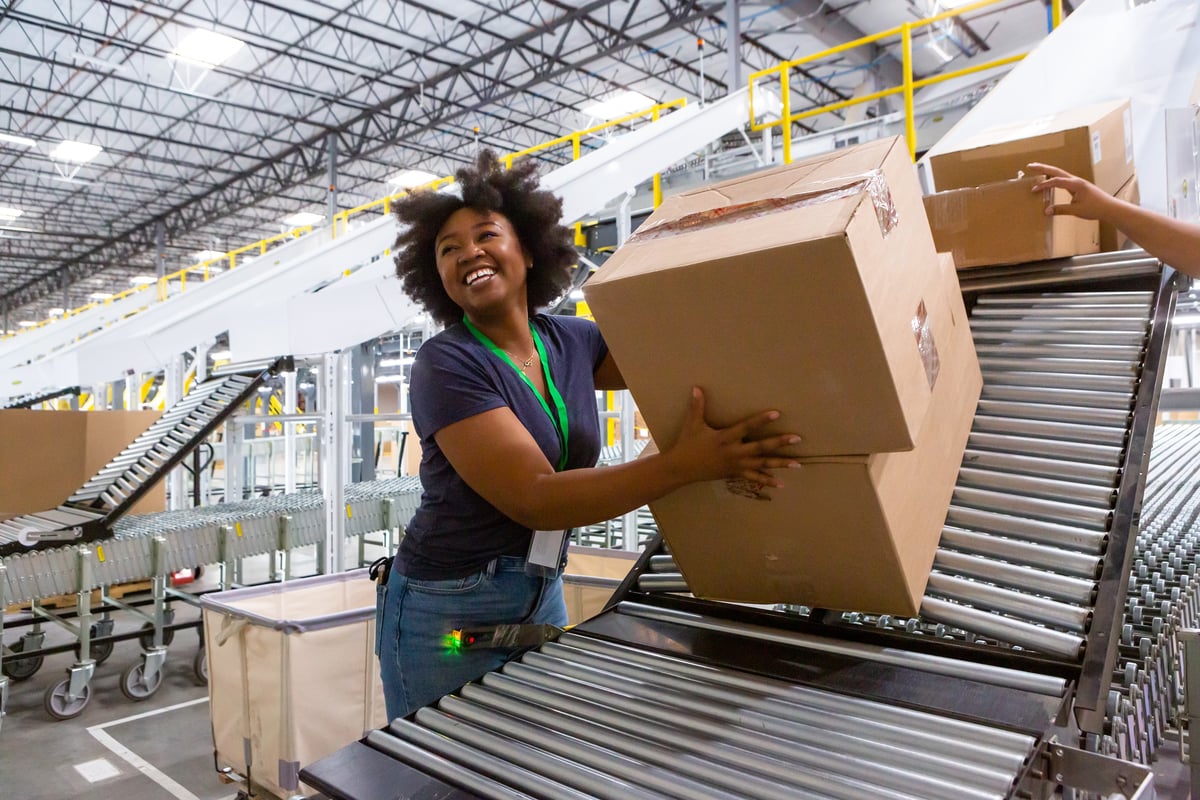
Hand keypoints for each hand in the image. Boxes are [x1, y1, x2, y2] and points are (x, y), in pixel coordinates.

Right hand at [664, 387, 800, 488]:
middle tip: (797, 438)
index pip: (746, 427)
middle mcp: (733, 452)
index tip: (777, 414)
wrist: (680, 469)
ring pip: (761, 465)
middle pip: (760, 448)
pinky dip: (767, 480)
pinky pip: (754, 478)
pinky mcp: (734, 473)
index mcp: (724, 438)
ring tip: (798, 463)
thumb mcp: (692, 424)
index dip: (761, 420)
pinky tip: (781, 483)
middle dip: (779, 443)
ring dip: (780, 464)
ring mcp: (735, 465)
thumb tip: (697, 387)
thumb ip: (697, 406)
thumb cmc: (687, 444)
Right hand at [1026, 162, 1114, 221]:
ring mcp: (1077, 182)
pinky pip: (1064, 179)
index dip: (1043, 184)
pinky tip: (1050, 180)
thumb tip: (1046, 211)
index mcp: (1075, 184)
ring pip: (1060, 173)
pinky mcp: (1079, 186)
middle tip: (1030, 165)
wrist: (1110, 208)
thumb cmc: (1095, 208)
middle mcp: (1076, 180)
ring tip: (1037, 169)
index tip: (1034, 190)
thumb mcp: (1076, 210)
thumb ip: (1060, 210)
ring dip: (1048, 171)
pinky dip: (1054, 178)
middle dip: (1043, 168)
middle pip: (1057, 171)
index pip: (1055, 181)